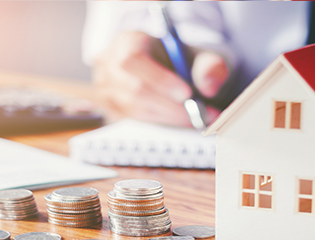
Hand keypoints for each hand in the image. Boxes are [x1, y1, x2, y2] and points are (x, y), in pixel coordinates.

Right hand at [92, 31, 228, 126]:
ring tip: (196, 117)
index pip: (134, 60)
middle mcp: (110, 64)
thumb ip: (209, 66)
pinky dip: (161, 122)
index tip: (187, 93)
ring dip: (169, 116)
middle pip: (134, 89)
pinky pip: (135, 120)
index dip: (158, 78)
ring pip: (135, 108)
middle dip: (171, 105)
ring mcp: (106, 89)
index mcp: (128, 42)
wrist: (166, 70)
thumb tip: (209, 87)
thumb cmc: (179, 60)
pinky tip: (179, 119)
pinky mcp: (110, 108)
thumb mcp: (198, 54)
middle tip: (200, 113)